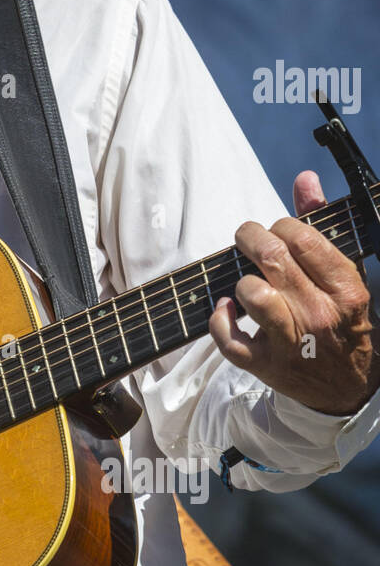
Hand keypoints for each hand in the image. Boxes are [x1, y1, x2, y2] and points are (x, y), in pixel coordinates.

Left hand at [209, 170, 379, 415]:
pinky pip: (229, 339)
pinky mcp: (266, 366)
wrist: (346, 386)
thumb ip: (322, 223)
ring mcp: (292, 343)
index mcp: (344, 289)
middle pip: (272, 258)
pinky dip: (219, 320)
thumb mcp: (342, 274)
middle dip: (250, 238)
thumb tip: (305, 179)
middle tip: (247, 240)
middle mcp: (320, 314)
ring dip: (241, 281)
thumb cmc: (340, 319)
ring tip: (246, 282)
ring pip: (252, 294)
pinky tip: (226, 309)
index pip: (303, 238)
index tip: (277, 232)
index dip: (280, 226)